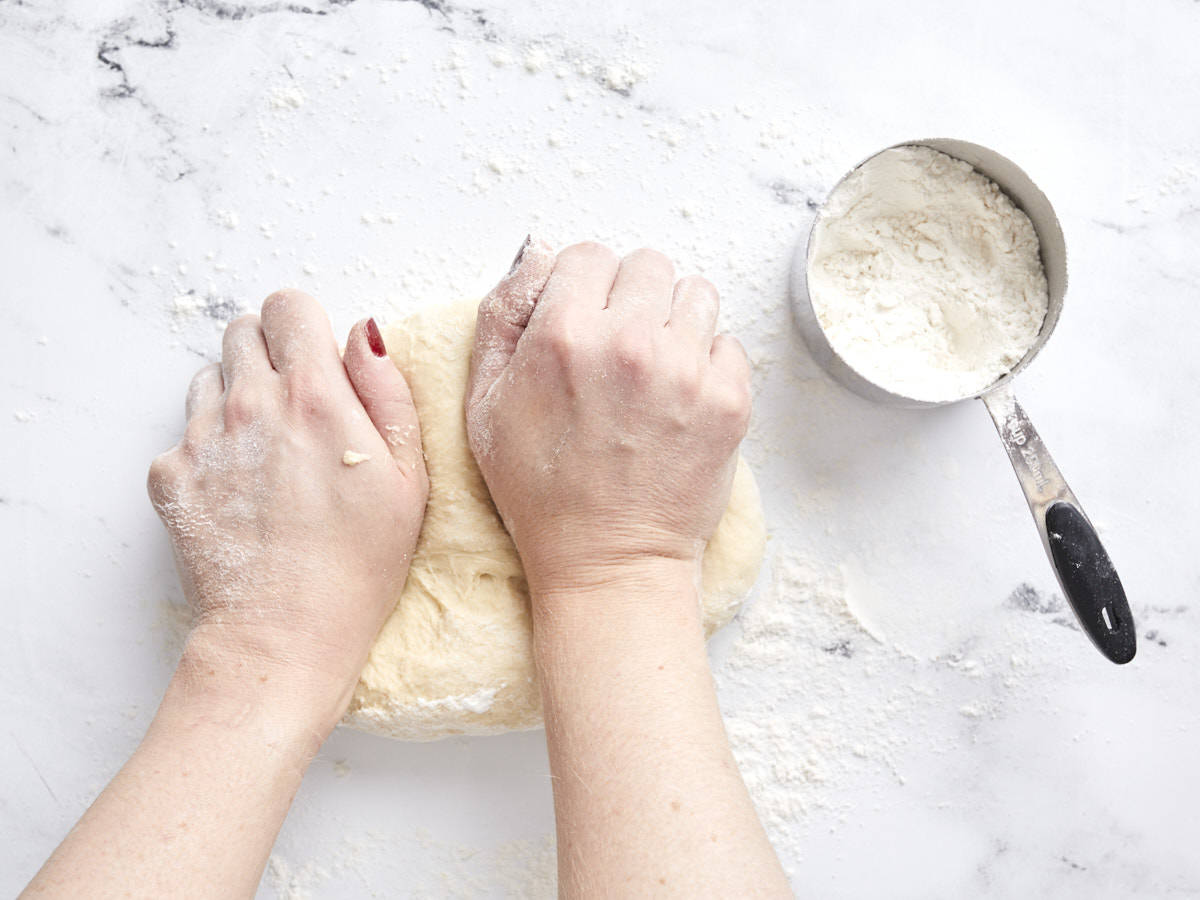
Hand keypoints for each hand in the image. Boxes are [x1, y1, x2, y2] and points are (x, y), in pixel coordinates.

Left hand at [148, 290, 427, 732]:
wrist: (283, 635)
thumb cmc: (360, 562)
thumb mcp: (408, 475)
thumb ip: (386, 391)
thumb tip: (362, 333)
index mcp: (314, 394)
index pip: (289, 306)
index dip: (307, 329)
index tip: (319, 364)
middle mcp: (250, 403)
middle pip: (243, 330)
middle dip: (271, 356)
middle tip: (297, 411)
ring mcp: (202, 438)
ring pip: (210, 376)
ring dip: (237, 396)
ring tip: (268, 452)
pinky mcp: (170, 476)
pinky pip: (185, 433)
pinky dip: (209, 449)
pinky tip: (241, 491)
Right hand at [465, 240, 750, 594]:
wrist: (608, 560)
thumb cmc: (540, 491)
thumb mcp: (483, 403)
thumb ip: (501, 317)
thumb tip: (538, 255)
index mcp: (564, 334)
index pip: (588, 255)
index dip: (582, 287)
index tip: (584, 322)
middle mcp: (629, 341)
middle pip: (648, 264)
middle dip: (631, 298)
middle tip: (620, 349)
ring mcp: (685, 369)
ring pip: (696, 294)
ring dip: (675, 323)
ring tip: (654, 372)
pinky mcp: (728, 399)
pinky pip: (727, 344)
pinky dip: (707, 364)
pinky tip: (679, 403)